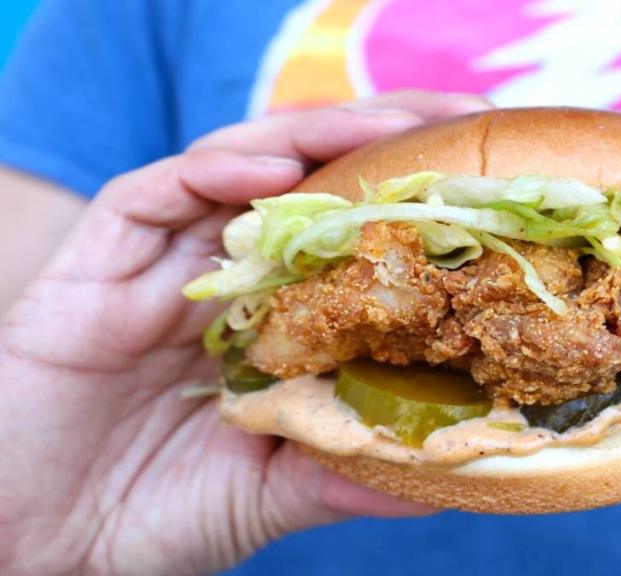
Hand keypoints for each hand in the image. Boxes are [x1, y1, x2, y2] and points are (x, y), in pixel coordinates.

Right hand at [0, 91, 491, 575]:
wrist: (39, 549)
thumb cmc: (151, 518)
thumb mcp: (273, 491)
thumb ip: (345, 469)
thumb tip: (445, 471)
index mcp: (263, 319)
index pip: (342, 235)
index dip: (407, 200)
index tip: (482, 177)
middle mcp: (216, 279)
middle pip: (301, 182)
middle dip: (375, 144)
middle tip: (455, 120)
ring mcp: (156, 267)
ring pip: (235, 169)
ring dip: (312, 139)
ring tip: (386, 126)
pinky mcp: (93, 268)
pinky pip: (150, 197)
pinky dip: (211, 173)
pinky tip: (269, 166)